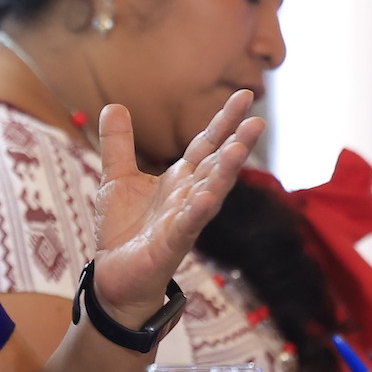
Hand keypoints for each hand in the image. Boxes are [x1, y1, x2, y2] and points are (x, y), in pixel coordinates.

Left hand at [89, 95, 264, 326]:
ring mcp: (183, 221)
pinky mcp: (170, 245)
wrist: (113, 276)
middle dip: (237, 145)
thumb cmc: (124, 230)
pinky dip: (197, 212)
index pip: (206, 144)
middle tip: (258, 122)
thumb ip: (118, 144)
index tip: (245, 96)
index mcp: (179, 179)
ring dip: (225, 173)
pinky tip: (208, 198)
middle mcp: (188, 197)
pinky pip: (187, 226)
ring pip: (210, 193)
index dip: (224, 121)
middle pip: (216, 166)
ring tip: (239, 150)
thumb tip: (114, 105)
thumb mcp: (116, 178)